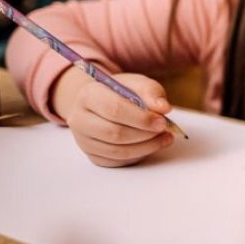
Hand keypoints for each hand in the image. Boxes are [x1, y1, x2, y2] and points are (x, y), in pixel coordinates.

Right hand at [51, 68, 173, 167]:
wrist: (102, 103)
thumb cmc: (121, 92)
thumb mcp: (136, 83)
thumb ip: (151, 91)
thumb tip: (163, 108)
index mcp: (88, 95)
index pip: (114, 109)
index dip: (141, 118)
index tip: (162, 121)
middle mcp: (79, 119)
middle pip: (114, 133)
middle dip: (145, 134)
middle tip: (165, 130)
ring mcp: (83, 140)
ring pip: (117, 151)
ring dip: (146, 147)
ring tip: (164, 138)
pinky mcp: (92, 156)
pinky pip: (117, 161)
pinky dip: (138, 155)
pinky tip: (151, 145)